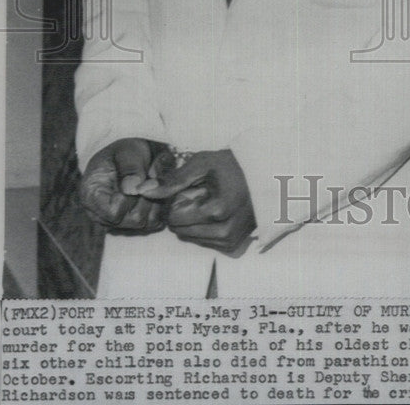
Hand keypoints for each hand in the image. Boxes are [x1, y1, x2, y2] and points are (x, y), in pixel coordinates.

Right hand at [79, 138, 167, 232]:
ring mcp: (116, 223)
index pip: (114, 213)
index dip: (130, 197)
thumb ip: (130, 168)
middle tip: (148, 178)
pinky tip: (153, 191)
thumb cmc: (123, 152)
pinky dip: (159, 207)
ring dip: (154, 202)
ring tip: (149, 183)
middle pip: (133, 221)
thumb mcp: (126, 151)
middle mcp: (101, 215)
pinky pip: (154, 223)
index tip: (138, 178)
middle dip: (146, 198)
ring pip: (145, 223)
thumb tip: (133, 190)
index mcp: (91, 196)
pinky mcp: (132, 226)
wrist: (128, 156)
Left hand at [137, 149, 255, 252]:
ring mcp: (229, 241)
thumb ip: (173, 180)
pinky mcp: (232, 246)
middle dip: (183, 212)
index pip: (174, 218)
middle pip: (180, 230)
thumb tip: (144, 191)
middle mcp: (224, 231)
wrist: (265, 176)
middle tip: (200, 195)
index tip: (189, 189)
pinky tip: (215, 212)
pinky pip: (203, 242)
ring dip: (192, 221)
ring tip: (209, 202)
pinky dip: (203, 228)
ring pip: (190, 238)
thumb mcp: (202, 164)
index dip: (175, 202)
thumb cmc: (232, 166)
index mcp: (216, 211)